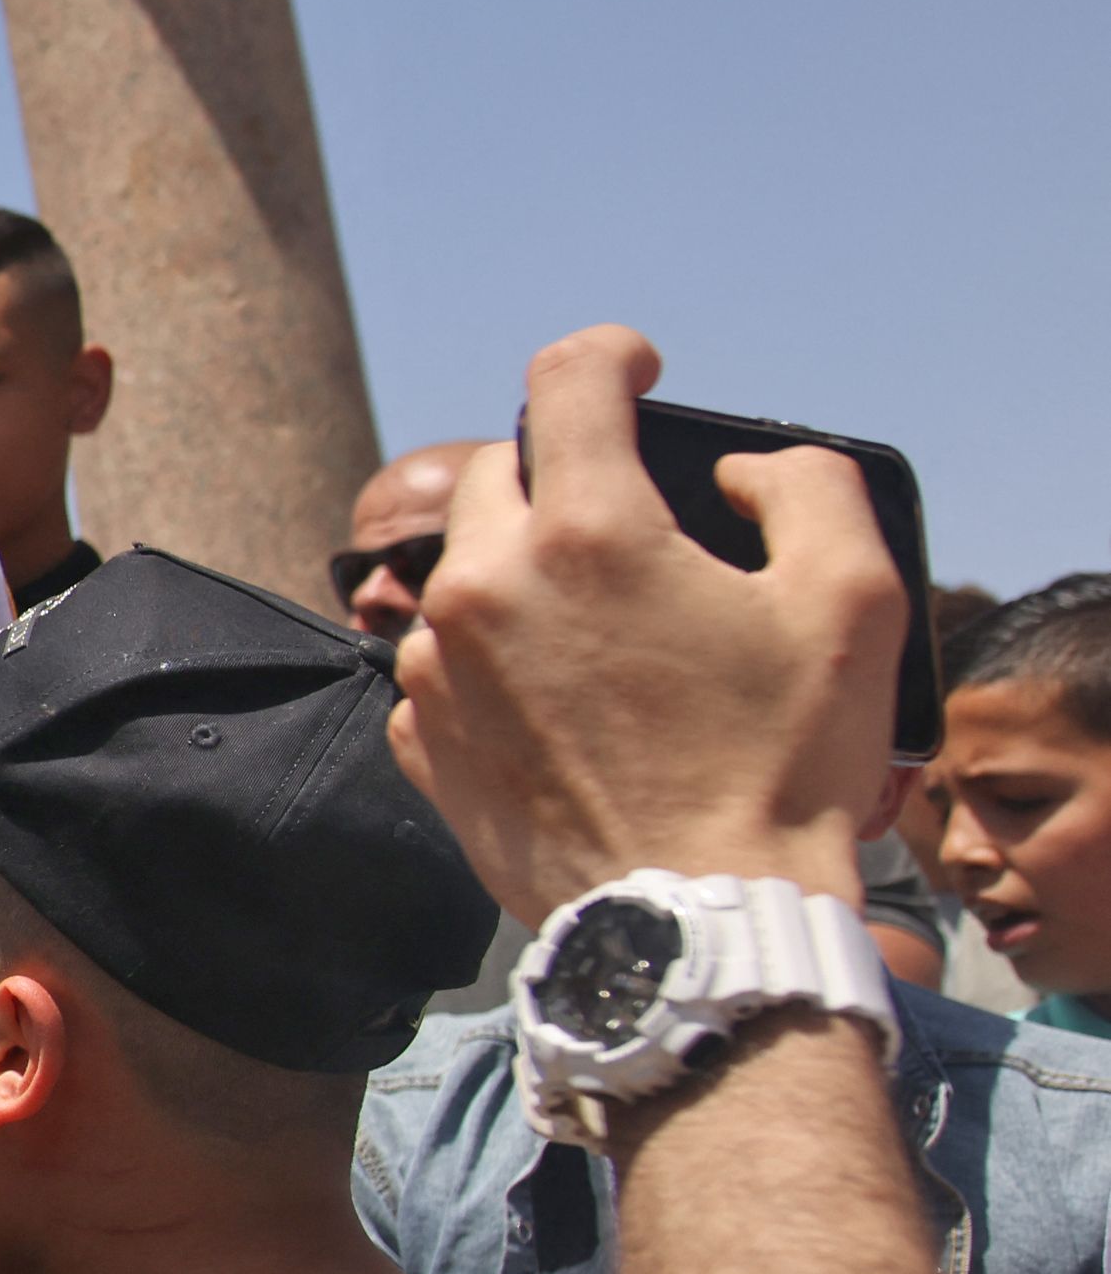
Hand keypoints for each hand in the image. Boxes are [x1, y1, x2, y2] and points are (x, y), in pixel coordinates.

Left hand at [391, 329, 898, 918]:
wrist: (701, 917)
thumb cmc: (783, 763)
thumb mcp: (852, 596)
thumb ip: (802, 487)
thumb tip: (730, 471)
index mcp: (589, 533)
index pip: (568, 380)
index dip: (612, 356)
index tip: (637, 368)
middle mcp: (487, 586)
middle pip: (505, 471)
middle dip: (565, 471)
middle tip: (631, 514)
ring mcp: (439, 667)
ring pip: (466, 568)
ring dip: (525, 569)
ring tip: (604, 623)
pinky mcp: (421, 738)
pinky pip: (445, 660)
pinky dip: (493, 656)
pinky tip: (561, 695)